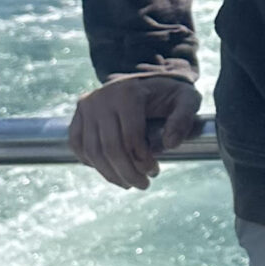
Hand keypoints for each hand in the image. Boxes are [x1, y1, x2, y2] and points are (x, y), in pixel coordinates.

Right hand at [68, 74, 201, 190]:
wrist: (147, 80)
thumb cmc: (168, 93)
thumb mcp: (186, 99)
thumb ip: (183, 119)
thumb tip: (171, 144)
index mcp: (128, 93)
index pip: (131, 138)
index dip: (143, 161)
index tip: (155, 171)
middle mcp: (103, 97)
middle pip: (110, 148)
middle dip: (127, 173)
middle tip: (143, 184)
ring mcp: (87, 104)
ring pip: (92, 151)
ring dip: (110, 174)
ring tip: (128, 183)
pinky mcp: (79, 112)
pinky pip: (78, 145)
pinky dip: (91, 162)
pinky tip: (109, 170)